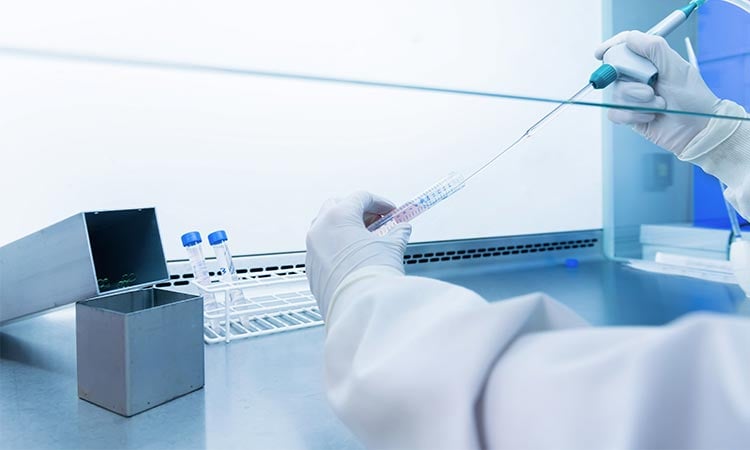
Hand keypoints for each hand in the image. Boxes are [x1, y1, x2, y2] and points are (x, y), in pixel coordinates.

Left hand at [306, 191, 411, 318]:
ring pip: (325, 227)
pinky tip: (353, 258)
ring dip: (344, 228)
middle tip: (377, 221)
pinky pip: (322, 249)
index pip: (360, 198)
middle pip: (337, 206)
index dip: (380, 202)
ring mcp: (312, 249)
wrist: (360, 309)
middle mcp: (320, 229)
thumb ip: (398, 233)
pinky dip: (336, 247)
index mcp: (338, 217)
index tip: (391, 211)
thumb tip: (402, 230)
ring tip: (365, 239)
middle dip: (358, 211)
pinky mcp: (311, 269)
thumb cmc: (372, 277)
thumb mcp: (392, 248)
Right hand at [595, 31, 719, 154]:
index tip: (601, 53)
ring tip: (660, 105)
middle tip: (649, 89)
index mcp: (650, 61)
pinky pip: (616, 113)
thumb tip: (630, 38)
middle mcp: (639, 77)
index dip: (611, 48)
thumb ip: (655, 48)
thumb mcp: (677, 68)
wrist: (697, 129)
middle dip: (632, 84)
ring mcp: (633, 96)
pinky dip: (633, 115)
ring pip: (617, 94)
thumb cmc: (694, 99)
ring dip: (640, 102)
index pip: (625, 47)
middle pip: (615, 72)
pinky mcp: (629, 115)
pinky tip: (650, 116)